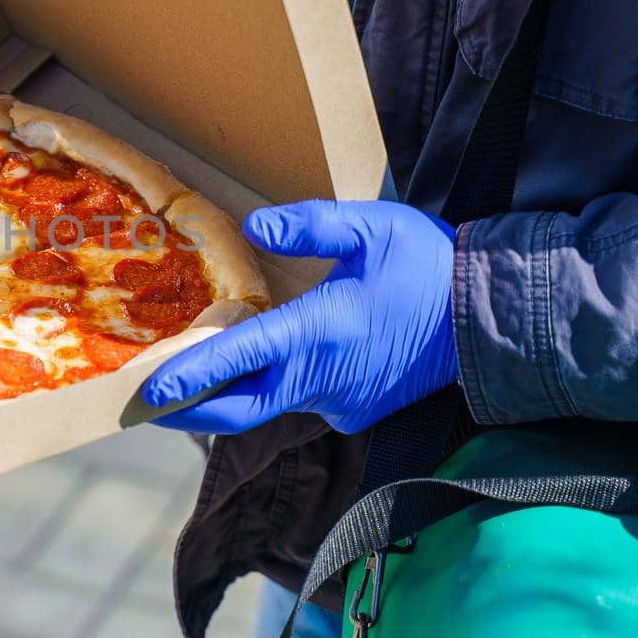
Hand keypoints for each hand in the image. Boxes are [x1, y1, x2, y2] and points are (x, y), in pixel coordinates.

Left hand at [141, 200, 458, 434]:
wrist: (490, 319)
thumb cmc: (428, 266)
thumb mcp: (370, 228)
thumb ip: (308, 226)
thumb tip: (255, 227)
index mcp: (318, 331)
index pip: (238, 360)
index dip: (189, 377)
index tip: (148, 393)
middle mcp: (322, 377)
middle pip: (239, 410)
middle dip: (191, 410)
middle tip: (147, 403)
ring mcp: (340, 401)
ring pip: (269, 406)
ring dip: (231, 397)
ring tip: (193, 379)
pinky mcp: (356, 411)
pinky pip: (302, 403)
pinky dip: (276, 390)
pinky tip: (266, 367)